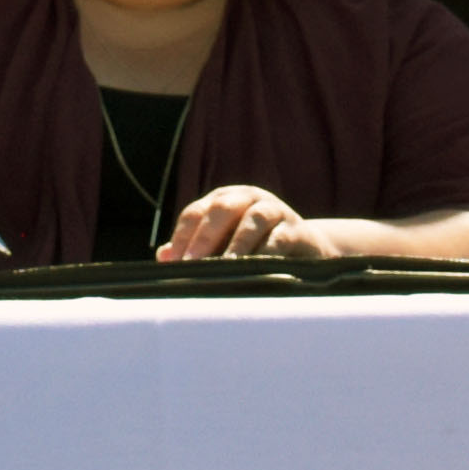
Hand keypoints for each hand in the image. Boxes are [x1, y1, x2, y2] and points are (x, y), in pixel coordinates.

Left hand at [161, 185, 323, 260]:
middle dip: (205, 236)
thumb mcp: (223, 243)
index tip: (174, 262)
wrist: (305, 248)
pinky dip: (267, 254)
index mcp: (223, 199)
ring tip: (225, 266)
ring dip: (238, 243)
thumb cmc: (254, 245)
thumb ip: (194, 248)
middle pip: (222, 208)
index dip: (183, 235)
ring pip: (254, 219)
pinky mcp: (297, 230)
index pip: (195, 212)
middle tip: (192, 263)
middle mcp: (248, 199)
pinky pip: (281, 239)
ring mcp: (275, 211)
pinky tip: (256, 270)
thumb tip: (163, 256)